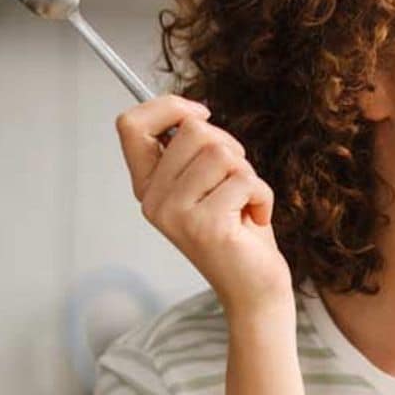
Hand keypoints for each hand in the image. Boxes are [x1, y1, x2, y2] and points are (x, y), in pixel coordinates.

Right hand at [115, 95, 290, 318]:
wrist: (254, 287)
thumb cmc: (237, 231)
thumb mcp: (208, 181)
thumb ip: (192, 151)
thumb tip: (192, 113)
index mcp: (148, 186)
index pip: (131, 125)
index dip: (169, 106)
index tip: (202, 113)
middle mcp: (153, 200)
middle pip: (192, 130)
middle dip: (230, 146)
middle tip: (237, 181)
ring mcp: (176, 214)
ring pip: (221, 152)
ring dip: (248, 174)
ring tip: (244, 203)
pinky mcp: (205, 226)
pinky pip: (244, 180)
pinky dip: (263, 196)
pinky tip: (255, 219)